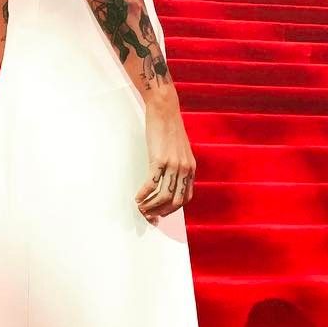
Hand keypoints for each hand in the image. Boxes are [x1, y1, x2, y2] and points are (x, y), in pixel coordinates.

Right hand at [136, 99, 195, 223]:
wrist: (165, 110)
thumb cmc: (169, 128)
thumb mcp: (180, 150)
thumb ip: (179, 165)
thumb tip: (170, 179)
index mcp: (191, 168)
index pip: (185, 198)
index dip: (172, 210)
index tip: (161, 214)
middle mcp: (184, 169)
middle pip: (175, 202)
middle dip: (161, 212)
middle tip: (149, 216)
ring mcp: (173, 165)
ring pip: (163, 196)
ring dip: (150, 206)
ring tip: (140, 208)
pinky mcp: (159, 159)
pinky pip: (152, 183)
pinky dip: (143, 194)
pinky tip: (137, 197)